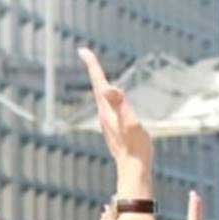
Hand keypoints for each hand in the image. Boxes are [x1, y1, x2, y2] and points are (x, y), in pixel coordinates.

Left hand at [79, 47, 154, 195]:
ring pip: (101, 97)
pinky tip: (109, 97)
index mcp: (107, 109)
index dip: (91, 64)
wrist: (133, 170)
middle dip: (92, 69)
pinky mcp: (114, 128)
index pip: (98, 81)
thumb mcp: (131, 122)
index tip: (82, 49)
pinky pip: (108, 105)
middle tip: (86, 54)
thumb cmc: (135, 147)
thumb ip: (120, 104)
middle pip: (96, 86)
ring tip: (96, 70)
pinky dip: (106, 95)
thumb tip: (107, 88)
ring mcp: (108, 122)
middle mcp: (104, 114)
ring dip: (98, 82)